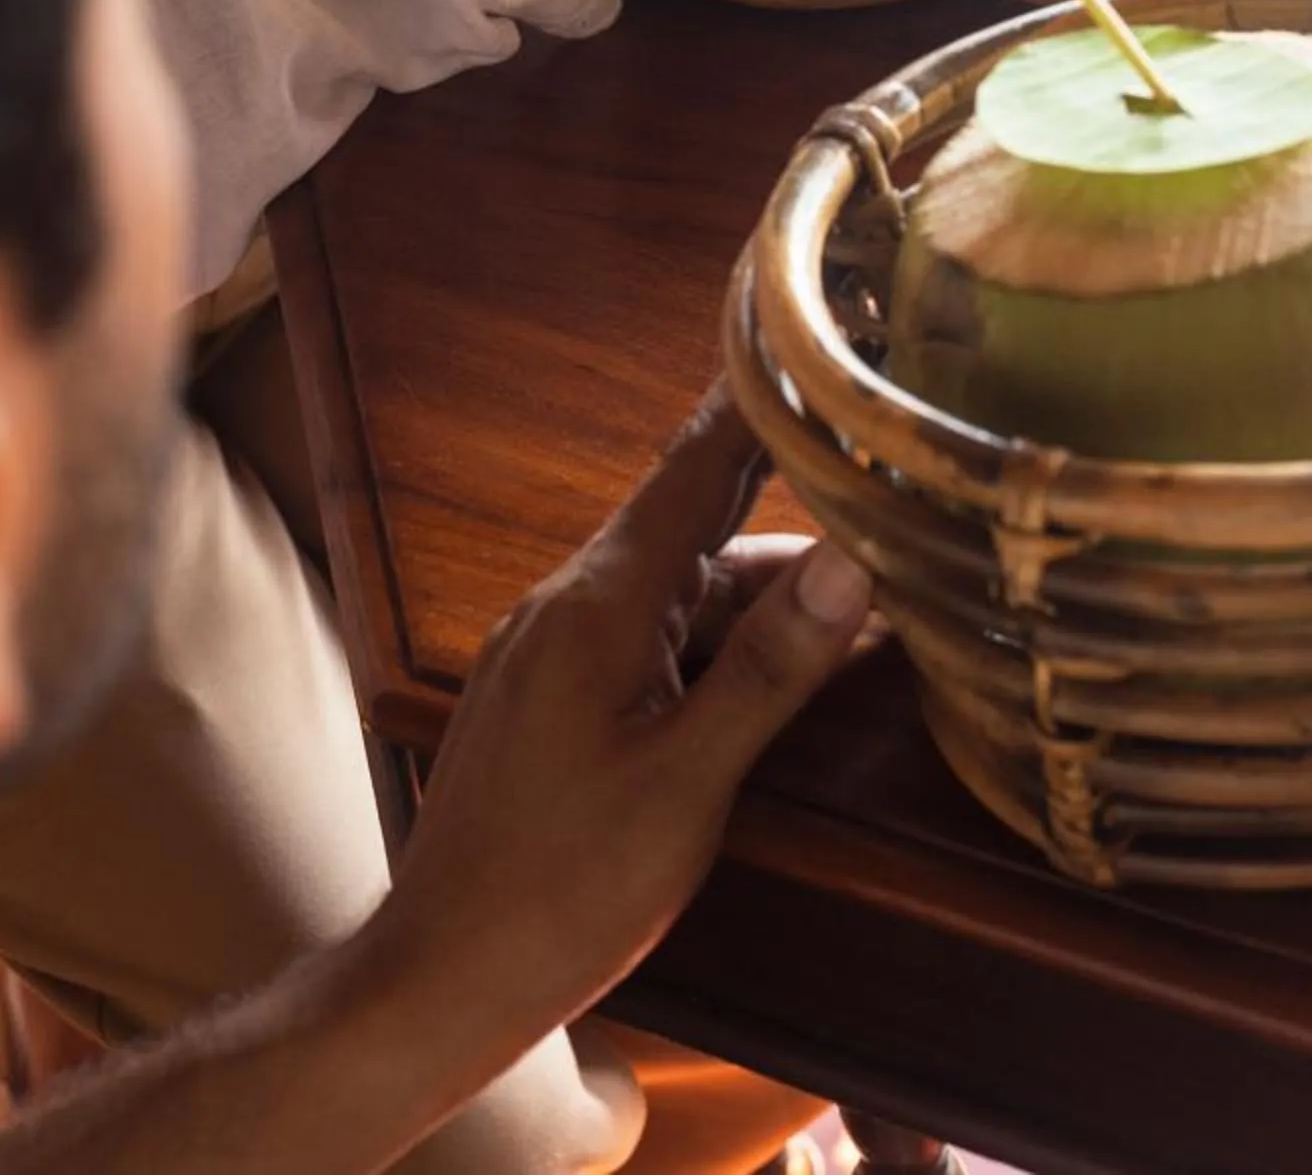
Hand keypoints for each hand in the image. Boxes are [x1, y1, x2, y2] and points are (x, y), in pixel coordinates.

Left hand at [357, 388, 869, 1109]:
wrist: (436, 982)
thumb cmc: (561, 892)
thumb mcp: (687, 786)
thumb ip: (769, 669)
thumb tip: (853, 562)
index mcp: (599, 604)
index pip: (693, 470)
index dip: (753, 402)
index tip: (802, 328)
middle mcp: (569, 605)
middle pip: (696, 526)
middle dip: (788, 493)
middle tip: (875, 452)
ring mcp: (553, 653)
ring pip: (679, 591)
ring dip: (765, 585)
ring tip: (867, 574)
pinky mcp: (550, 701)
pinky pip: (650, 638)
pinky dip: (720, 636)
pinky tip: (779, 657)